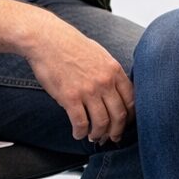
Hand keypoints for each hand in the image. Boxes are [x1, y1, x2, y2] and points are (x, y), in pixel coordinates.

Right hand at [25, 17, 134, 143]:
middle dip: (116, 131)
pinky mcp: (70, 97)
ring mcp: (88, 90)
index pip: (131, 100)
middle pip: (119, 115)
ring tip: (93, 137)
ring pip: (101, 123)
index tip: (124, 124)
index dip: (130, 117)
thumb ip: (110, 72)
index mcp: (114, 70)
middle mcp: (105, 81)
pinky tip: (78, 133)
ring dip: (98, 134)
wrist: (47, 40)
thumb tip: (116, 90)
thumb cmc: (71, 45)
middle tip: (112, 138)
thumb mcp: (100, 54)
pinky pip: (81, 123)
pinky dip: (81, 133)